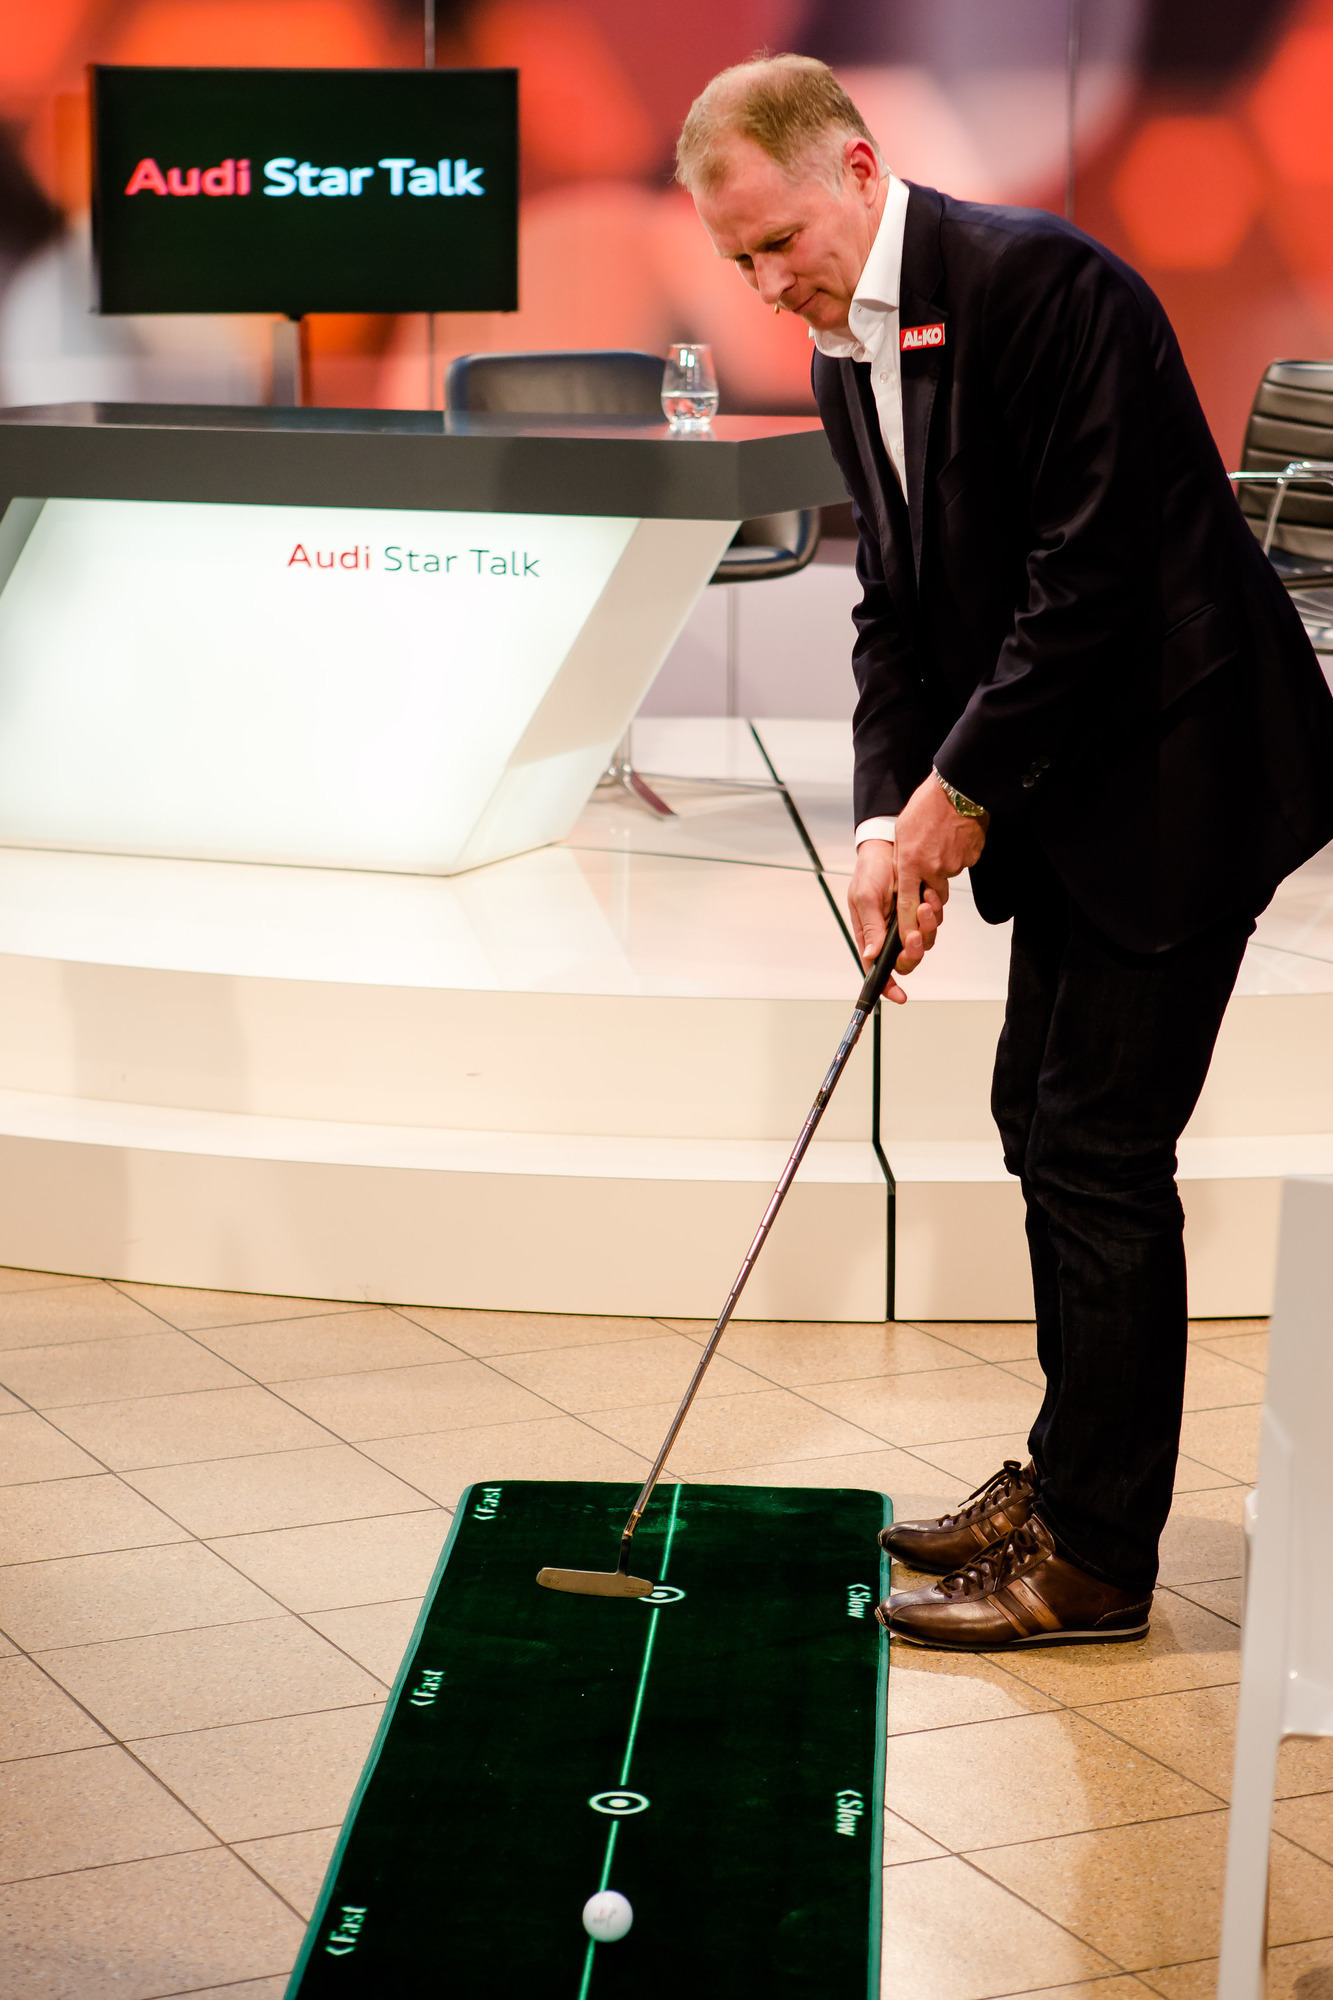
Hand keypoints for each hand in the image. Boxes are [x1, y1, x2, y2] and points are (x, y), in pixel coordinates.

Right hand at [847, 838, 939, 1003]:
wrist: (888, 846)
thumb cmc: (870, 872)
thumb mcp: (866, 898)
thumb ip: (870, 928)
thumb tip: (869, 956)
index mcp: (871, 937)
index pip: (877, 969)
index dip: (888, 986)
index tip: (900, 996)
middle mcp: (889, 935)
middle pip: (907, 960)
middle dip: (914, 950)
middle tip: (914, 933)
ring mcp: (907, 924)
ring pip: (925, 942)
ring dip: (927, 925)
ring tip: (924, 901)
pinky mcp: (921, 912)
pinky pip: (934, 922)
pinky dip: (935, 911)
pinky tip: (930, 894)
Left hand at [893, 774, 985, 963]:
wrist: (958, 789)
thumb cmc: (926, 807)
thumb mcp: (903, 833)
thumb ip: (904, 861)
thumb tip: (906, 879)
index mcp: (911, 864)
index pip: (908, 906)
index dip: (908, 927)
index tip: (907, 942)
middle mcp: (932, 869)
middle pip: (931, 898)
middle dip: (928, 892)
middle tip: (927, 870)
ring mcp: (954, 865)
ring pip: (946, 880)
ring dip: (941, 869)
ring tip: (939, 843)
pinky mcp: (970, 859)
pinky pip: (960, 865)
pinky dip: (956, 856)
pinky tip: (953, 838)